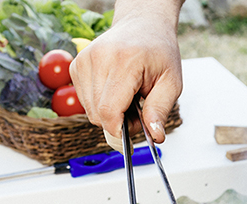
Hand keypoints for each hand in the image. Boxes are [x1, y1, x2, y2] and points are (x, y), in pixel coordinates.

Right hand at [69, 1, 182, 148]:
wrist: (143, 25)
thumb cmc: (158, 51)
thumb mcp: (171, 82)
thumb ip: (160, 111)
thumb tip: (155, 136)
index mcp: (124, 61)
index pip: (108, 111)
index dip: (119, 130)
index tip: (132, 134)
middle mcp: (99, 58)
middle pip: (98, 114)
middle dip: (118, 122)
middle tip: (137, 109)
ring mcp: (83, 61)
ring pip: (89, 110)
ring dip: (109, 112)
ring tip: (127, 96)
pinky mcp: (76, 66)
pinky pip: (84, 101)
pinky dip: (100, 103)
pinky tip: (114, 90)